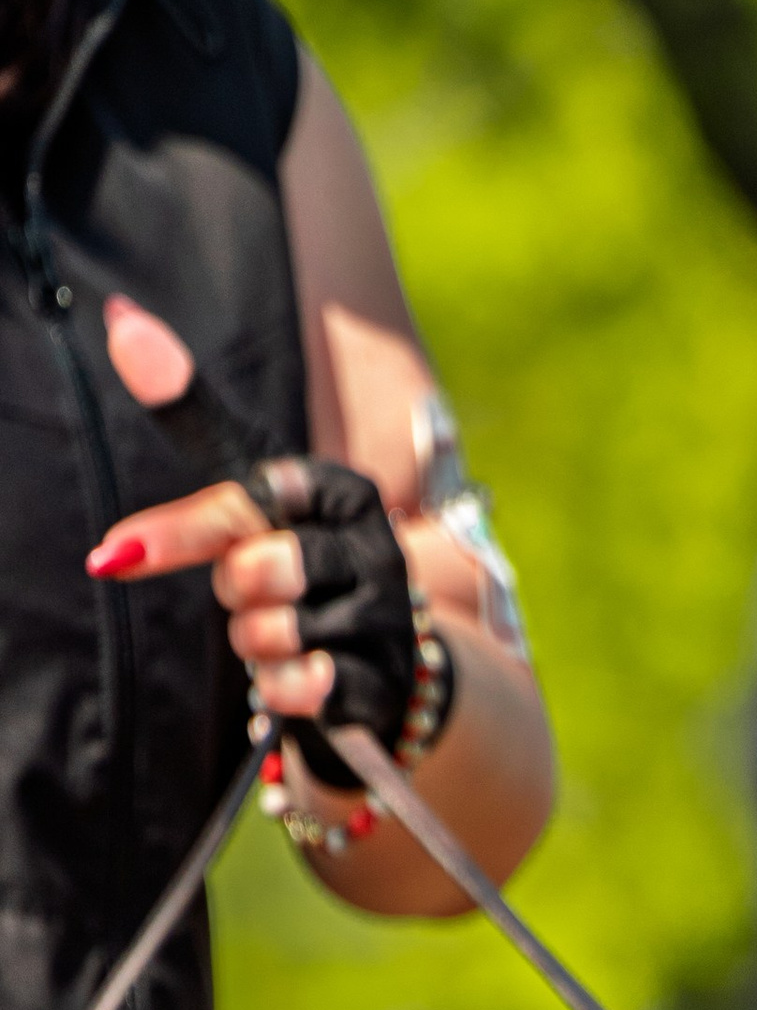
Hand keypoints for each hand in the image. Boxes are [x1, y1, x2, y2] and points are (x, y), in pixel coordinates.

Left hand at [83, 297, 417, 784]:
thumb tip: (119, 319)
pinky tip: (300, 678)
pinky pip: (301, 687)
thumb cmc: (300, 561)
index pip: (248, 498)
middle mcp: (379, 546)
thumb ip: (190, 416)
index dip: (182, 534)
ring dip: (255, 645)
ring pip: (272, 632)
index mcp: (345, 489)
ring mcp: (389, 617)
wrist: (381, 665)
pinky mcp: (387, 683)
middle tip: (257, 593)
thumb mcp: (251, 489)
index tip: (114, 555)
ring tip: (285, 635)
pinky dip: (281, 689)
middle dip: (235, 592)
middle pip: (255, 569)